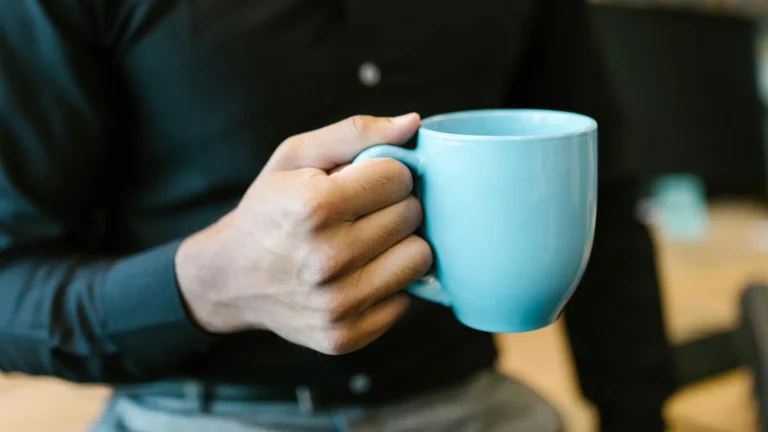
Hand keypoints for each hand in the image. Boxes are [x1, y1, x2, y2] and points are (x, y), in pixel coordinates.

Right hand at [176, 113, 432, 354]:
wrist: (231, 278)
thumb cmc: (268, 209)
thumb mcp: (295, 157)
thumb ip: (354, 133)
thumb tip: (412, 124)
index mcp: (314, 207)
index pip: (398, 177)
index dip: (385, 173)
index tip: (365, 181)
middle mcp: (327, 259)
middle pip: (411, 216)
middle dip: (393, 206)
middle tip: (363, 212)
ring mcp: (337, 304)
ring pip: (419, 258)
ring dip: (400, 245)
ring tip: (368, 241)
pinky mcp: (346, 335)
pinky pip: (405, 299)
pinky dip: (389, 282)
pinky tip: (360, 273)